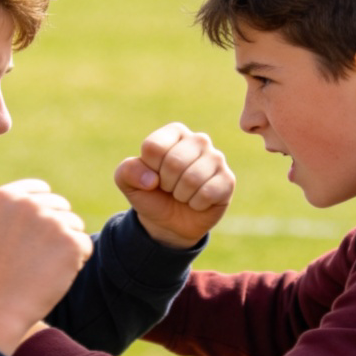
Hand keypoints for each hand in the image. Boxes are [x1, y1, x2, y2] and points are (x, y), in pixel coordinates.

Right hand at [0, 180, 92, 355]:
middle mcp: (28, 204)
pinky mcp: (70, 242)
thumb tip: (38, 194)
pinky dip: (76, 260)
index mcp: (5, 196)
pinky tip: (54, 274)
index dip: (42, 213)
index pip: (41, 190)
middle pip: (61, 206)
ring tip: (42, 266)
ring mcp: (51, 222)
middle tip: (36, 257)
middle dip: (55, 229)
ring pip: (75, 225)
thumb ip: (11, 208)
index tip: (31, 237)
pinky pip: (84, 244)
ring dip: (66, 244)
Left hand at [114, 123, 234, 248]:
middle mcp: (199, 140)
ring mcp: (216, 159)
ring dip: (181, 195)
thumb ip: (127, 171)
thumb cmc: (151, 194)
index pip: (153, 147)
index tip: (153, 176)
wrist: (170, 222)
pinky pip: (208, 193)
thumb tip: (151, 179)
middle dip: (166, 183)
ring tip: (182, 194)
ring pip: (192, 178)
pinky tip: (197, 202)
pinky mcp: (228, 180)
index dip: (148, 169)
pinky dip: (196, 204)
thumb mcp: (128, 183)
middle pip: (174, 162)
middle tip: (169, 188)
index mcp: (174, 132)